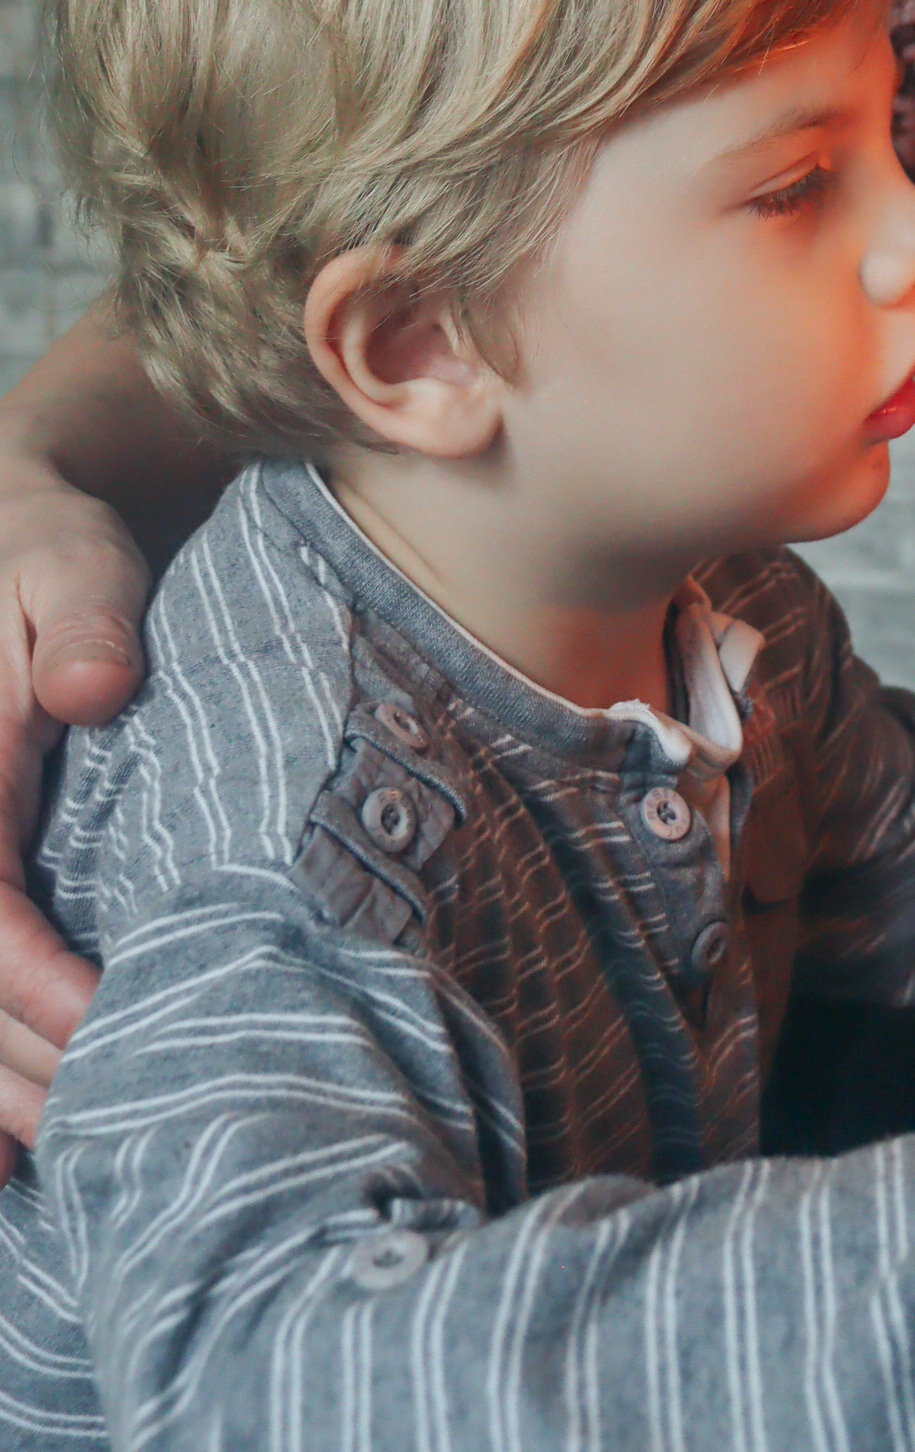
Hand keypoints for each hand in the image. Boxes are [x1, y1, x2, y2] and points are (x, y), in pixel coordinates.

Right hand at [0, 472, 147, 1181]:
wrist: (12, 538)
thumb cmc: (52, 553)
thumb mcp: (73, 558)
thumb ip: (84, 615)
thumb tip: (92, 688)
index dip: (29, 981)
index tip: (112, 1029)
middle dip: (19, 1062)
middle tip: (122, 1120)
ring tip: (75, 1150)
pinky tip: (0, 1157)